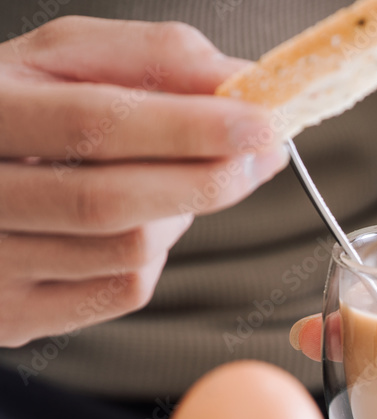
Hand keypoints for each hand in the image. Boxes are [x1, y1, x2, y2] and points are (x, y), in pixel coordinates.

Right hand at [0, 17, 287, 346]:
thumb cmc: (25, 113)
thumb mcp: (67, 61)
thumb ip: (153, 57)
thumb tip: (242, 81)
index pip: (93, 123)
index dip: (188, 127)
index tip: (261, 124)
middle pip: (111, 200)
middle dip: (208, 178)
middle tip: (263, 157)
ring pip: (130, 251)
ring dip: (181, 214)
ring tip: (176, 181)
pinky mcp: (18, 314)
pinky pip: (124, 290)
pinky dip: (156, 256)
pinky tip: (142, 223)